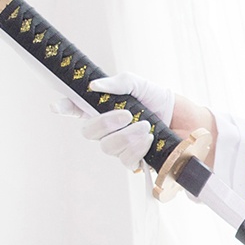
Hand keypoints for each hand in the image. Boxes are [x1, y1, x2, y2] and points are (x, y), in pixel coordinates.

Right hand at [50, 71, 174, 171]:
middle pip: (89, 132)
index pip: (76, 108)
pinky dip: (137, 148)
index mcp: (103, 108)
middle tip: (126, 114)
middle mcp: (107, 129)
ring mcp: (119, 146)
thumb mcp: (139, 85)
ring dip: (126, 136)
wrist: (188, 120)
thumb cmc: (160, 101)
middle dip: (105, 123)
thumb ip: (118, 83)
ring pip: (107, 148)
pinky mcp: (134, 160)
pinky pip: (126, 160)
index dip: (64, 107)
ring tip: (146, 126)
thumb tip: (94, 86)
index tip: (56, 106)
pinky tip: (148, 139)